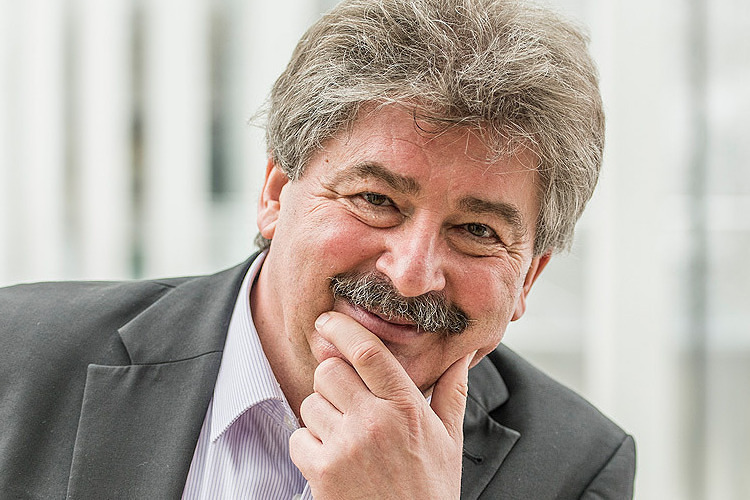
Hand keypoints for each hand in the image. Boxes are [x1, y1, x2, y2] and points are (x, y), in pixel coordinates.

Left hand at [289, 311, 472, 499]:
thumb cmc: (429, 492)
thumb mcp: (449, 441)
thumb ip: (452, 393)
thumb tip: (464, 356)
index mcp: (407, 408)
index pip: (368, 351)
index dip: (342, 328)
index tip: (327, 321)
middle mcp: (375, 422)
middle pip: (329, 371)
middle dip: (332, 380)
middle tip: (345, 400)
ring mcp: (346, 446)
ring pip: (309, 403)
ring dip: (321, 416)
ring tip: (345, 439)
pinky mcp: (322, 472)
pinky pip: (297, 437)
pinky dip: (308, 446)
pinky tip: (332, 460)